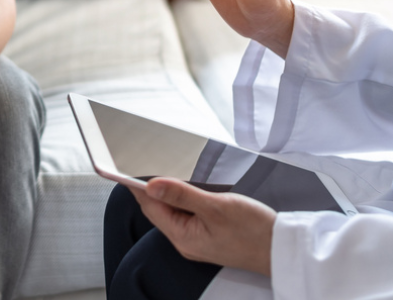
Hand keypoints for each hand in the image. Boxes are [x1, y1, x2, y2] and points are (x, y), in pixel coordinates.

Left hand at [129, 177, 276, 276]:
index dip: (138, 187)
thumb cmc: (254, 231)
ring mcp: (197, 240)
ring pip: (174, 211)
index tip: (128, 168)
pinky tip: (190, 189)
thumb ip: (182, 195)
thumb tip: (152, 185)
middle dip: (153, 188)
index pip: (150, 208)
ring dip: (171, 193)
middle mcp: (185, 241)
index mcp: (182, 237)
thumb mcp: (215, 207)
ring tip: (169, 172)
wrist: (283, 249)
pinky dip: (184, 200)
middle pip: (159, 210)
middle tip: (149, 163)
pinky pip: (188, 215)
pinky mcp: (208, 236)